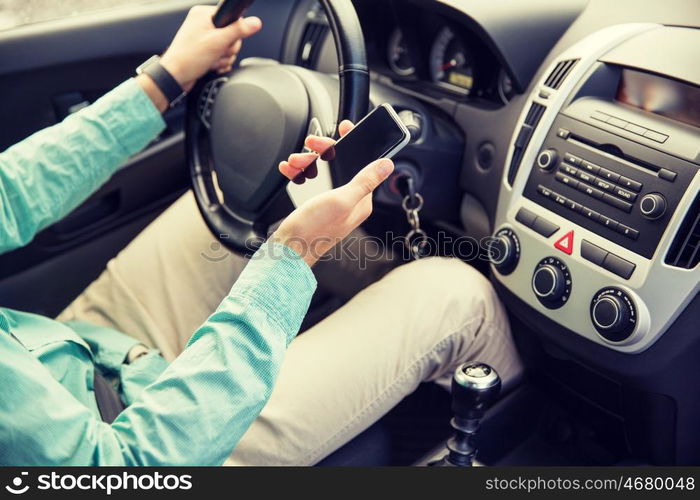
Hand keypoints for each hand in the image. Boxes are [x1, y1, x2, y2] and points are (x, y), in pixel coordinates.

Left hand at [160, 5, 261, 91]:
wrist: (176, 77)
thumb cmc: (188, 58)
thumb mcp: (218, 42)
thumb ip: (238, 31)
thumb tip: (255, 22)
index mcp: (203, 15)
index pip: (232, 18)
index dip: (233, 33)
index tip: (224, 41)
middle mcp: (203, 24)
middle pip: (232, 35)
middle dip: (227, 49)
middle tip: (215, 52)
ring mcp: (204, 38)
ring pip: (228, 47)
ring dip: (223, 58)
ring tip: (211, 60)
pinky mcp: (206, 51)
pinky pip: (222, 55)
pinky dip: (220, 62)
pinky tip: (211, 65)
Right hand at [272, 121, 394, 266]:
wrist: (287, 251)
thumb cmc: (313, 230)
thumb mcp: (341, 200)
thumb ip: (365, 181)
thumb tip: (387, 164)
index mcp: (360, 199)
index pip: (364, 163)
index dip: (355, 142)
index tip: (347, 128)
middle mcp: (348, 199)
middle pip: (340, 162)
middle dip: (323, 150)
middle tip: (312, 144)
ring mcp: (332, 201)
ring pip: (322, 168)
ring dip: (307, 160)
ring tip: (296, 162)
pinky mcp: (316, 203)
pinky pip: (309, 179)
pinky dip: (299, 172)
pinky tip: (291, 170)